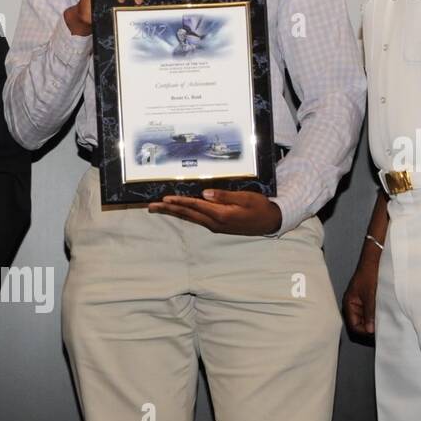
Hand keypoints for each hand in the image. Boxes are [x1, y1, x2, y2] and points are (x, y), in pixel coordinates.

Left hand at [147, 188, 282, 235]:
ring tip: (158, 208)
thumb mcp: (246, 198)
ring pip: (190, 218)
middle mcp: (215, 223)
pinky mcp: (217, 225)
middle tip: (151, 206)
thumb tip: (204, 194)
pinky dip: (184, 214)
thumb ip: (225, 196)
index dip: (179, 202)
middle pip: (187, 215)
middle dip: (168, 210)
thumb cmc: (260, 207)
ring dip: (173, 213)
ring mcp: (215, 226)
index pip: (196, 206)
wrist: (270, 222)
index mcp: (221, 215)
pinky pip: (196, 219)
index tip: (165, 199)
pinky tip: (177, 211)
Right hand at [343, 257, 379, 337]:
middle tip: (383, 327)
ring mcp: (361, 302)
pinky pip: (372, 311)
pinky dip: (378, 313)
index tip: (377, 332)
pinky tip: (386, 313)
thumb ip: (369, 313)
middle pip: (360, 323)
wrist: (375, 259)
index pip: (354, 325)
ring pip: (367, 317)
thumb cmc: (370, 274)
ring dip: (375, 320)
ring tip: (385, 320)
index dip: (364, 330)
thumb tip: (370, 330)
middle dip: (370, 326)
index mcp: (349, 304)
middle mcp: (354, 305)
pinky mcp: (369, 298)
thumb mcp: (370, 295)